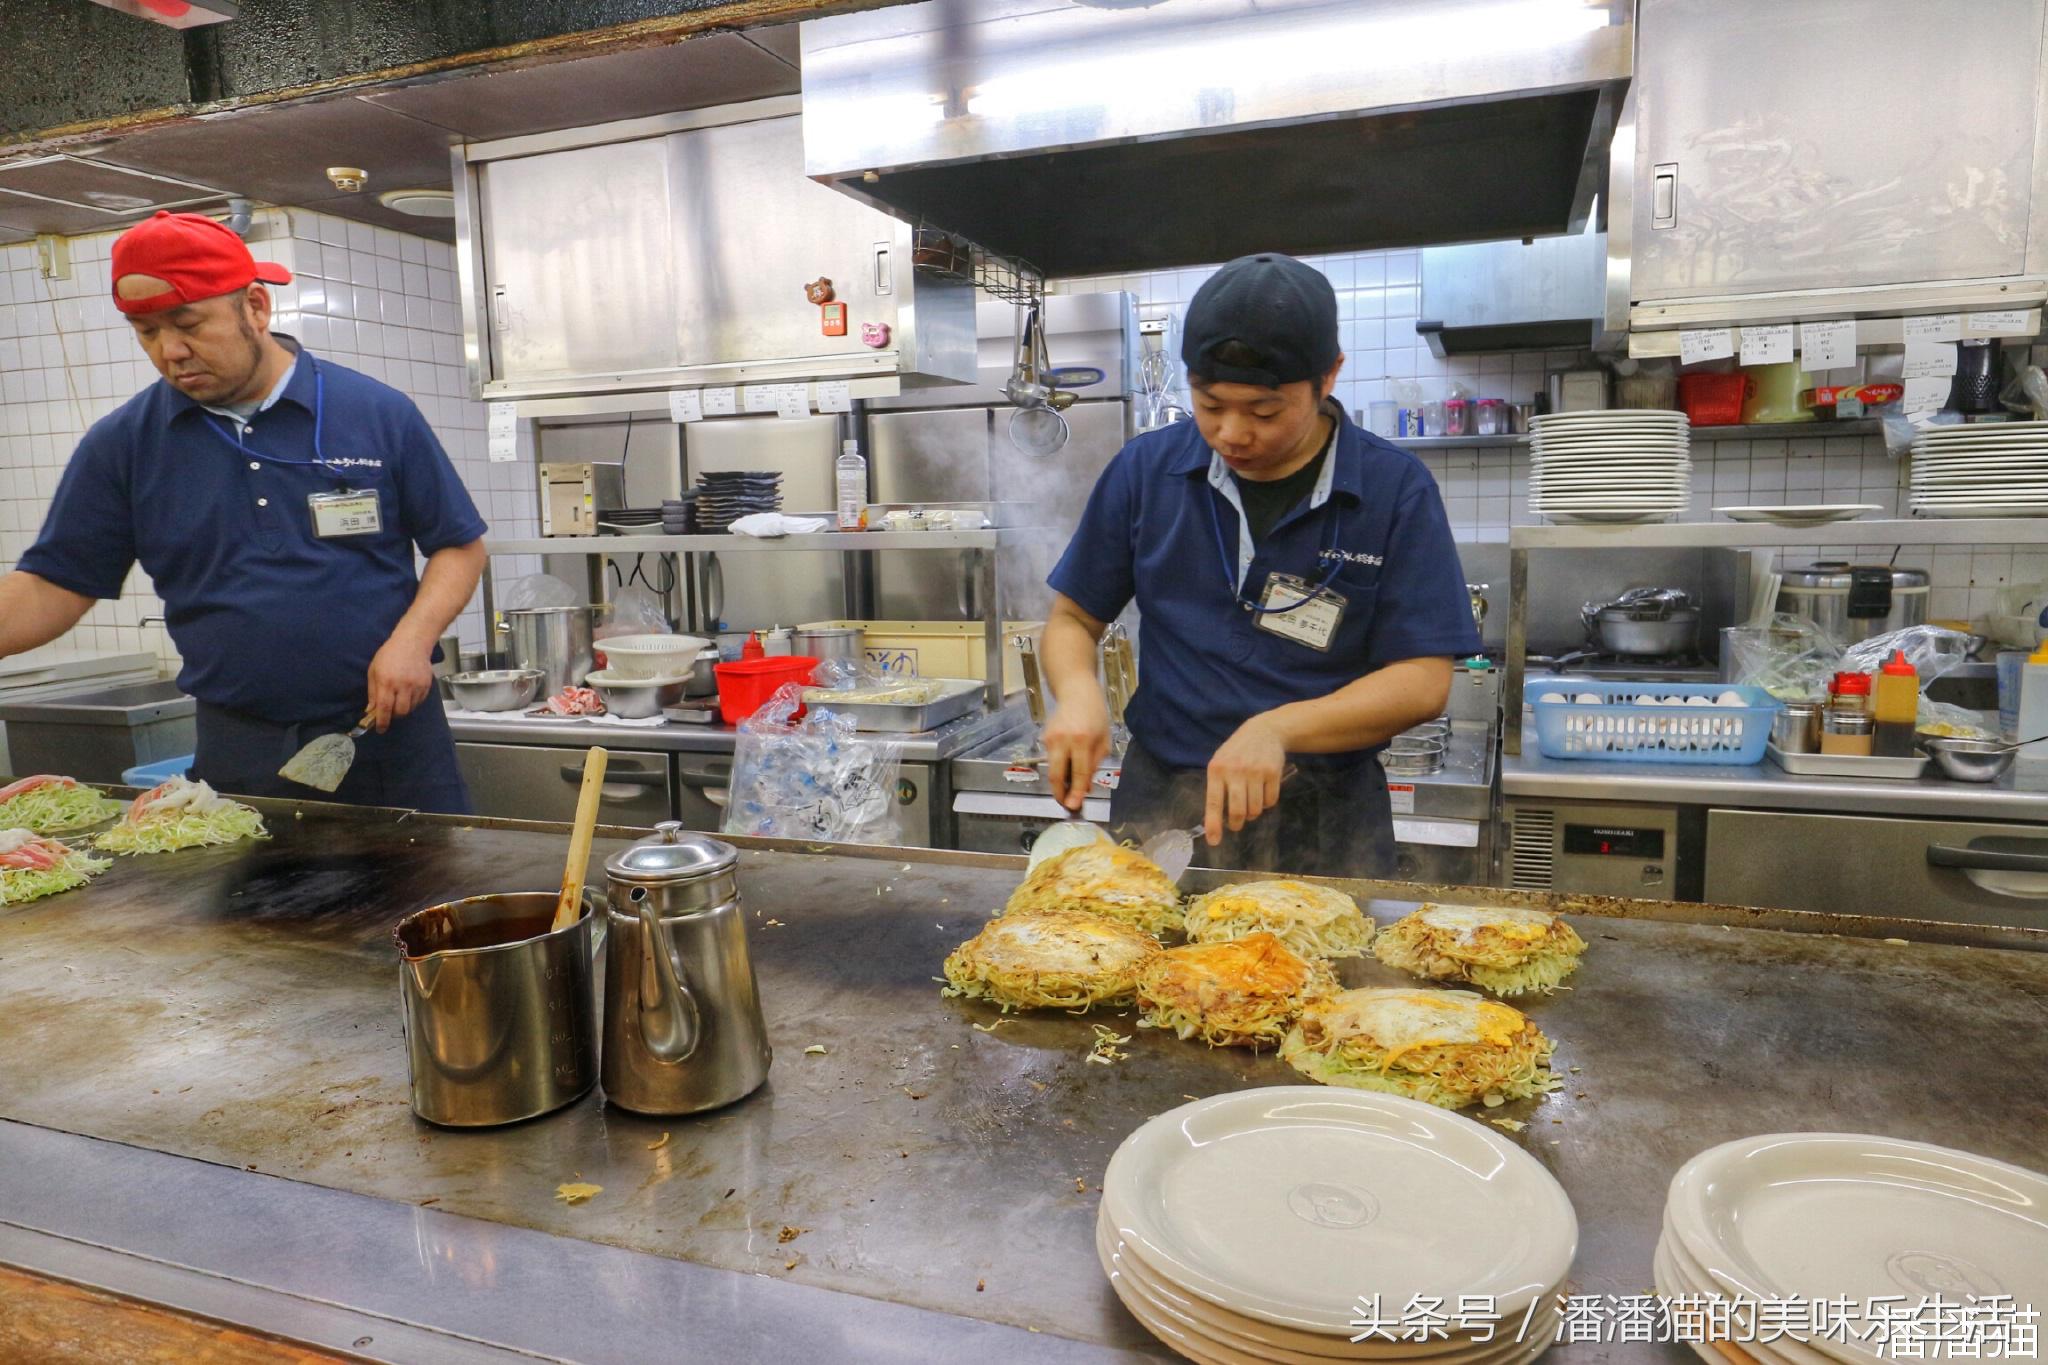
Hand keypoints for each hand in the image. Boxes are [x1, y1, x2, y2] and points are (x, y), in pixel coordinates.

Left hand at [366, 632, 436, 733]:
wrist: (413, 642)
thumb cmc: (389, 655)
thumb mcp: (374, 671)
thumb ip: (373, 692)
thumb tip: (372, 710)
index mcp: (387, 681)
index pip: (384, 707)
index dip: (382, 721)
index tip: (380, 729)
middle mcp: (403, 685)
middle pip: (400, 712)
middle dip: (394, 716)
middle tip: (389, 712)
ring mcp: (417, 685)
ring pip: (411, 708)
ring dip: (403, 709)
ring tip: (398, 700)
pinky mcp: (427, 685)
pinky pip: (419, 701)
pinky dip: (412, 702)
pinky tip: (408, 694)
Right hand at [1042, 688, 1111, 811]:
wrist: (1076, 692)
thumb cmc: (1095, 715)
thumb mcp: (1104, 739)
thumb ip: (1095, 764)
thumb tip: (1085, 787)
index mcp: (1082, 740)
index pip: (1079, 773)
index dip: (1076, 792)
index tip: (1075, 805)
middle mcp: (1063, 740)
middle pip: (1056, 775)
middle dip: (1060, 793)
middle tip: (1066, 804)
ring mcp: (1051, 739)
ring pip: (1052, 769)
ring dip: (1060, 783)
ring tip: (1068, 790)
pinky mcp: (1044, 738)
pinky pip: (1052, 759)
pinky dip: (1059, 768)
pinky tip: (1067, 768)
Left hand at [1205, 714, 1287, 845]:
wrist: (1264, 731)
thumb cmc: (1237, 751)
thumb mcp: (1221, 762)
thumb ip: (1218, 787)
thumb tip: (1218, 819)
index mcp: (1217, 770)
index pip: (1214, 803)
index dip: (1214, 824)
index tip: (1214, 841)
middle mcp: (1235, 771)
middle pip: (1238, 811)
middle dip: (1237, 823)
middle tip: (1237, 824)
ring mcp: (1255, 772)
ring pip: (1255, 809)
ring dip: (1253, 812)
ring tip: (1250, 801)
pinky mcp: (1272, 773)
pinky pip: (1270, 801)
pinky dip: (1266, 803)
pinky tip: (1263, 790)